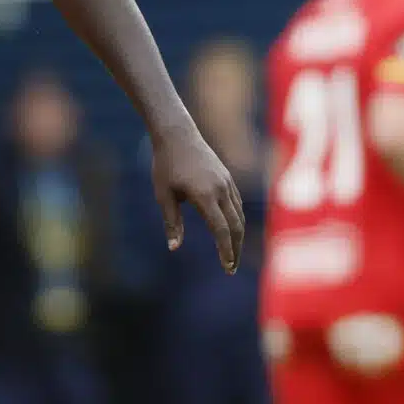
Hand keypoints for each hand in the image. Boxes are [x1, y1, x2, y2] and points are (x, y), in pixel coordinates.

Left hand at [149, 120, 245, 271]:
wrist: (177, 134)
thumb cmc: (165, 165)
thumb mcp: (163, 195)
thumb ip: (172, 222)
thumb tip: (174, 248)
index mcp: (205, 195)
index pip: (221, 230)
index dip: (225, 251)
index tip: (227, 267)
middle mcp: (220, 189)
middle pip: (235, 227)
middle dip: (234, 249)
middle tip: (230, 268)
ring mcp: (227, 183)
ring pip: (239, 216)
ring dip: (237, 237)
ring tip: (231, 254)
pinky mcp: (227, 178)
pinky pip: (237, 204)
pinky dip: (237, 221)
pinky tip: (231, 231)